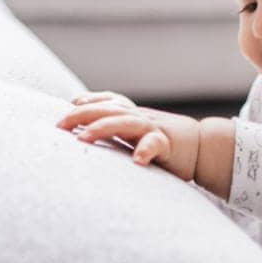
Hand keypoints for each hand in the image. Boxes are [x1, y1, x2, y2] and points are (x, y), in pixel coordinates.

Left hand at [57, 92, 200, 179]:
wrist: (201, 148)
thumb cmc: (164, 144)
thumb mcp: (137, 135)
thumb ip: (117, 132)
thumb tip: (87, 133)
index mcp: (132, 115)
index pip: (108, 102)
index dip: (88, 102)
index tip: (69, 106)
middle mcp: (139, 117)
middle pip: (107, 110)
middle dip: (82, 115)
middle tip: (60, 124)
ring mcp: (152, 128)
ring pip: (124, 123)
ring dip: (102, 128)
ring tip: (83, 137)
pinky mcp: (167, 144)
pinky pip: (154, 145)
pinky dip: (145, 150)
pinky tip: (136, 161)